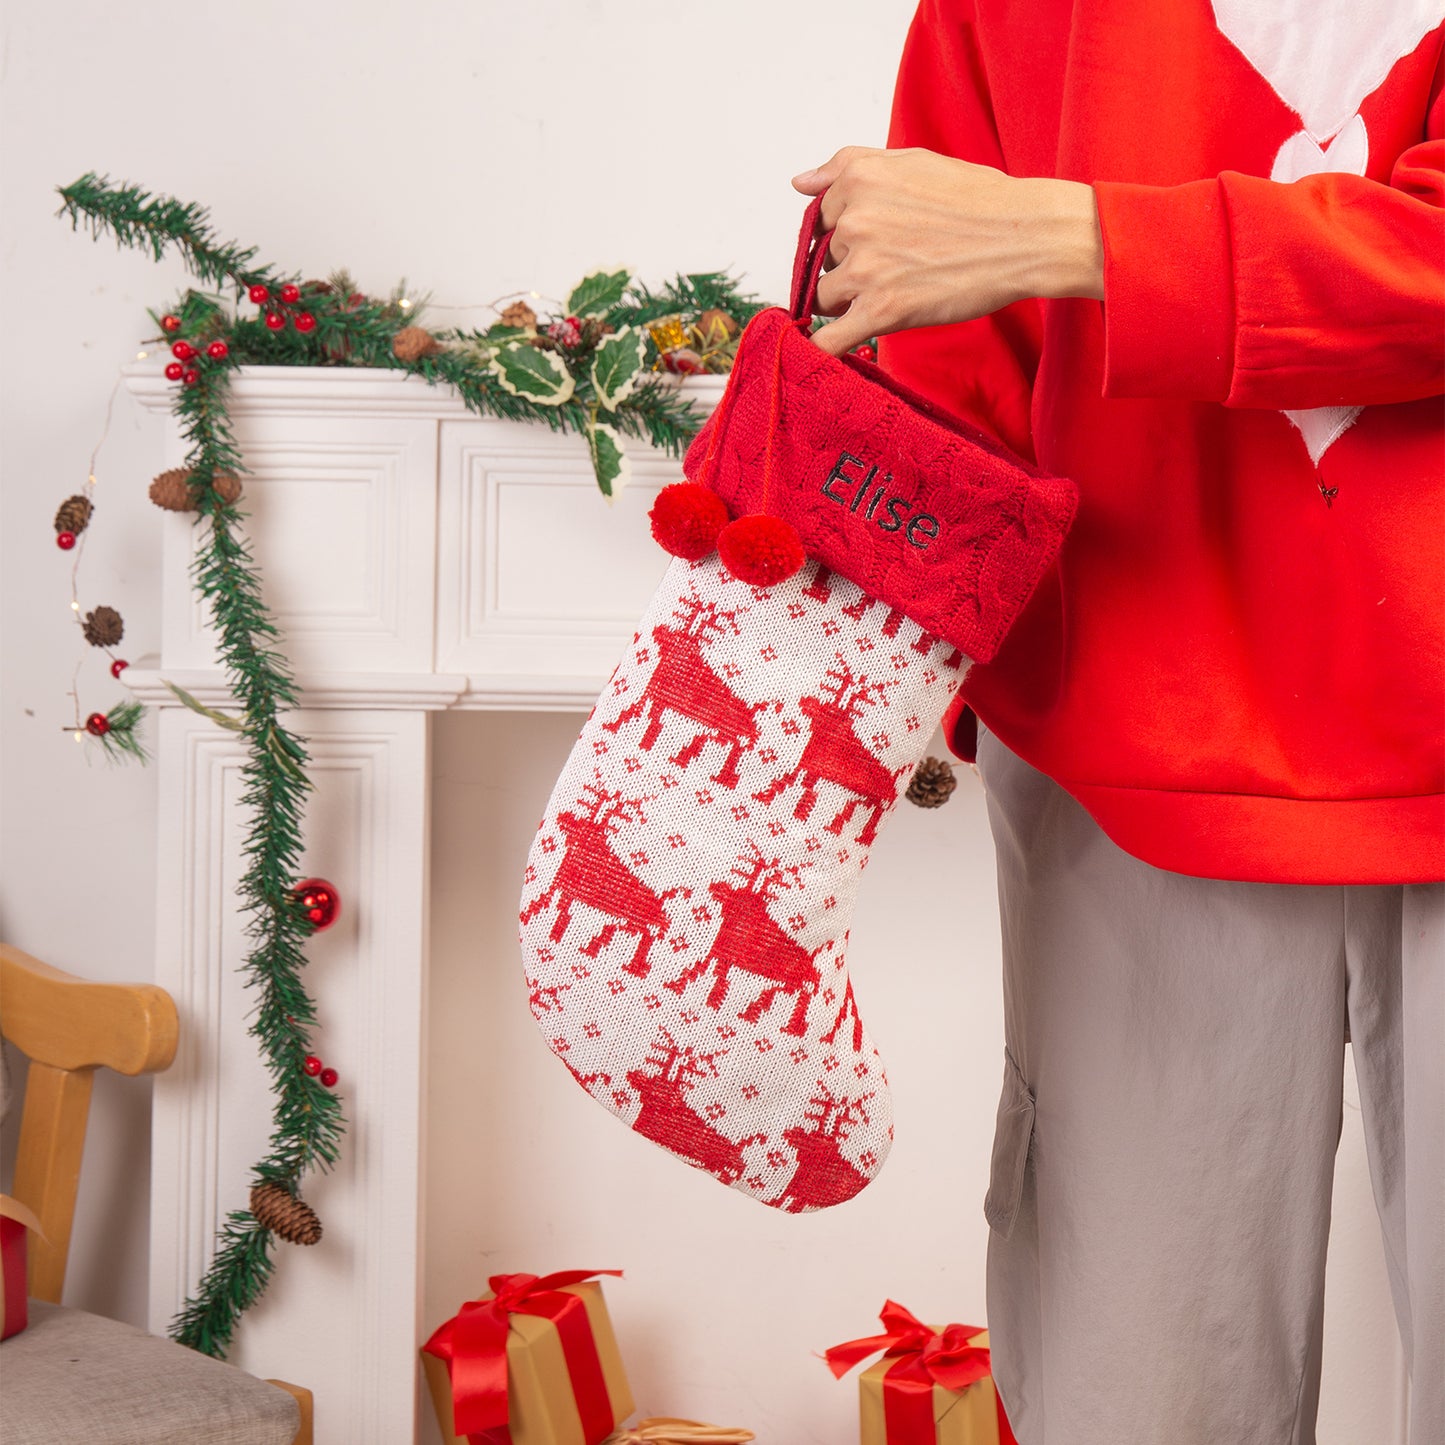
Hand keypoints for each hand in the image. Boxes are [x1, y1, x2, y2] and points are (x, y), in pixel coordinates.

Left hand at [791, 146, 1103, 356]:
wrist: (1025, 236)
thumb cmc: (978, 199)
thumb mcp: (911, 162)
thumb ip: (847, 166)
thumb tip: (799, 183)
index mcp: (859, 180)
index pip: (822, 219)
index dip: (845, 235)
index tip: (878, 242)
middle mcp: (855, 221)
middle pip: (825, 260)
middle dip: (852, 267)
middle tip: (901, 265)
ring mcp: (866, 268)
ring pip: (826, 297)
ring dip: (850, 302)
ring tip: (895, 293)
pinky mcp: (882, 311)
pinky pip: (829, 340)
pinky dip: (822, 349)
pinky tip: (827, 351)